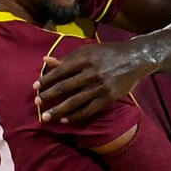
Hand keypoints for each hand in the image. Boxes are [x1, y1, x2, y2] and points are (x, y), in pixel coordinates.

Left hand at [32, 41, 154, 122]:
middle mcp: (91, 73)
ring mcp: (100, 87)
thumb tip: (46, 60)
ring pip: (75, 101)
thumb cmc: (108, 53)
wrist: (136, 58)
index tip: (35, 86)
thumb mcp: (88, 50)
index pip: (60, 71)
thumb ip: (67, 57)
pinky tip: (65, 120)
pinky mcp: (108, 98)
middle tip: (36, 102)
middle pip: (65, 87)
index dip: (46, 79)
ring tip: (46, 117)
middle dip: (48, 96)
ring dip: (58, 110)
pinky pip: (89, 110)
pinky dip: (76, 115)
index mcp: (85, 59)